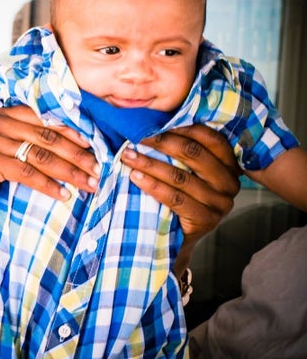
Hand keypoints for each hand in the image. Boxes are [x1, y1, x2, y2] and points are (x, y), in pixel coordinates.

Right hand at [0, 105, 98, 238]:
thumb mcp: (6, 152)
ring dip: (68, 172)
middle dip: (76, 155)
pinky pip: (25, 172)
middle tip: (98, 170)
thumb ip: (29, 141)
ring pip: (39, 155)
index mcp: (3, 113)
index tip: (96, 147)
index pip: (46, 118)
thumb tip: (76, 146)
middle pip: (46, 136)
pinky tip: (64, 195)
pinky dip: (48, 185)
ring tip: (88, 184)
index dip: (73, 132)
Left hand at [120, 124, 241, 273]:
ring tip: (128, 156)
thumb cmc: (177, 196)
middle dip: (162, 142)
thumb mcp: (184, 171)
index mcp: (229, 165)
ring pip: (181, 177)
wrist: (175, 238)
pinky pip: (175, 198)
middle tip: (136, 136)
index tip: (155, 121)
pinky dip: (152, 185)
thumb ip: (180, 150)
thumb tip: (152, 120)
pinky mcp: (207, 221)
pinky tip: (135, 176)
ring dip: (150, 163)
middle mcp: (230, 184)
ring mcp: (221, 204)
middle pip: (195, 155)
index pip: (210, 139)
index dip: (183, 127)